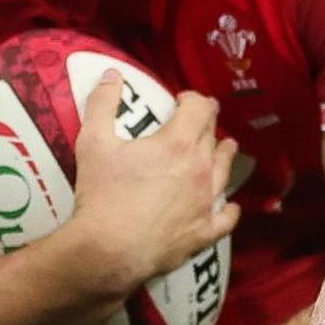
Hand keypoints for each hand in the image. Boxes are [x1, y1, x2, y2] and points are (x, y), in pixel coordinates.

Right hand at [70, 71, 240, 285]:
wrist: (109, 250)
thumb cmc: (102, 195)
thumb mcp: (93, 142)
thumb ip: (102, 103)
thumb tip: (111, 74)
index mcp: (178, 143)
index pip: (201, 108)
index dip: (193, 99)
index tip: (182, 100)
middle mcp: (201, 168)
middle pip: (213, 136)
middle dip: (207, 124)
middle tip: (198, 122)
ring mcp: (206, 202)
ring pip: (226, 171)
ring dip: (224, 155)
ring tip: (226, 148)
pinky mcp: (205, 231)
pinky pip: (226, 217)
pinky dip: (229, 209)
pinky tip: (230, 207)